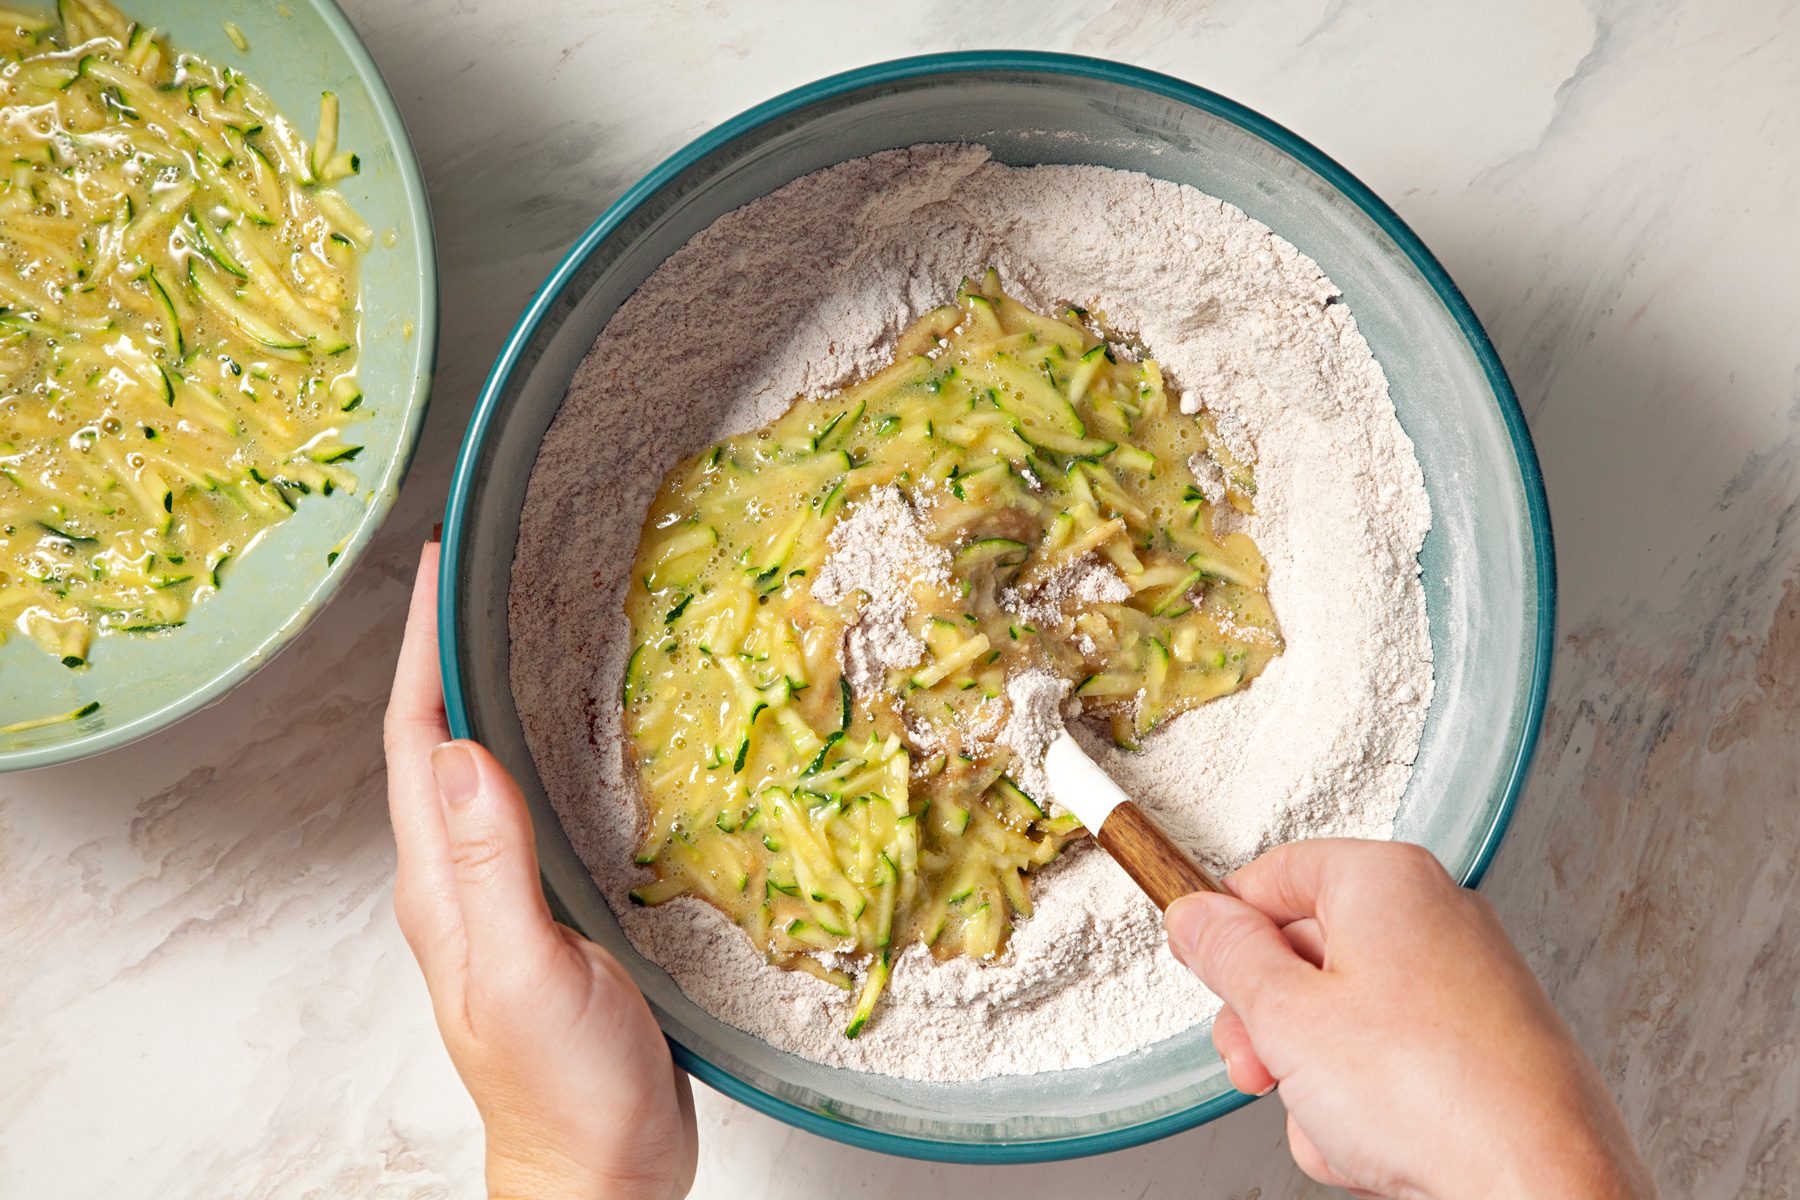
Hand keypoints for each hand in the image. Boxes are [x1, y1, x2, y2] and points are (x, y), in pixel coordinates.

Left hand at [384, 543, 696, 1199]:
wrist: (600, 1173)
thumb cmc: (568, 1092)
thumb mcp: (529, 975)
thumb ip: (493, 869)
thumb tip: (461, 751)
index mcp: (442, 886)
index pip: (415, 740)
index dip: (419, 649)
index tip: (436, 570)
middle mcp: (458, 882)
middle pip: (435, 741)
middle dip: (444, 651)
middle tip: (474, 575)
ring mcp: (499, 899)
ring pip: (478, 770)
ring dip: (484, 693)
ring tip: (513, 628)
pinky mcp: (546, 915)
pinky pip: (524, 807)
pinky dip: (535, 749)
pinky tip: (569, 737)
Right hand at [1165, 839, 1653, 1199]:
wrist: (1537, 1185)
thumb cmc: (1434, 1093)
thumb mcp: (1284, 1015)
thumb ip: (1227, 956)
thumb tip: (1196, 919)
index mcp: (1387, 880)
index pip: (1273, 875)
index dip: (1226, 927)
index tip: (1202, 966)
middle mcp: (1437, 917)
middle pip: (1307, 952)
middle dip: (1269, 1024)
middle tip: (1257, 1063)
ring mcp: (1467, 986)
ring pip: (1345, 1022)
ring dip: (1316, 1080)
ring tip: (1333, 1120)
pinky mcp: (1485, 1050)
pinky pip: (1393, 1065)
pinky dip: (1371, 1106)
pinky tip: (1374, 1145)